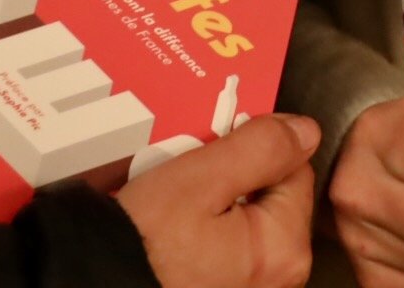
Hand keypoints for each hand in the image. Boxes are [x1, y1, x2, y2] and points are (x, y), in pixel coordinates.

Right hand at [116, 114, 317, 287]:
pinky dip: (203, 227)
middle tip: (188, 168)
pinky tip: (171, 222)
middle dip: (232, 173)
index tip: (214, 142)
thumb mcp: (198, 181)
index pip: (294, 167)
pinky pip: (226, 244)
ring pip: (245, 217)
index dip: (254, 144)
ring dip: (214, 198)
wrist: (98, 284)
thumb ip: (258, 150)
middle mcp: (280, 278)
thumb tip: (306, 131)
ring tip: (172, 196)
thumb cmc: (144, 245)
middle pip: (270, 194)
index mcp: (286, 248)